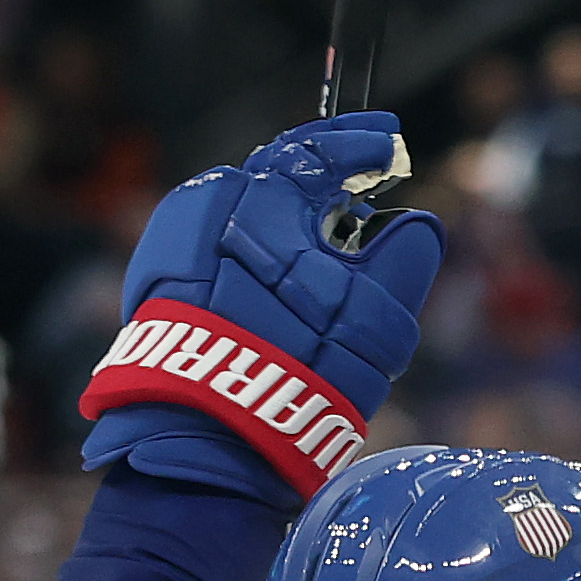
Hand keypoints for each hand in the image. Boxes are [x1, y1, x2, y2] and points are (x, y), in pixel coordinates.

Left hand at [79, 113, 444, 505]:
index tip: (390, 143)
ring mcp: (177, 244)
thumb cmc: (300, 373)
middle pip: (273, 174)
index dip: (359, 144)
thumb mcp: (374, 319)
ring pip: (243, 209)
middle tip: (363, 172)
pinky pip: (217, 242)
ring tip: (327, 229)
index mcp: (261, 202)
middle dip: (322, 172)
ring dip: (286, 211)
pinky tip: (281, 266)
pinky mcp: (161, 283)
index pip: (315, 151)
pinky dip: (255, 241)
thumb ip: (404, 262)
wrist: (207, 437)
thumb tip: (418, 224)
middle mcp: (210, 210)